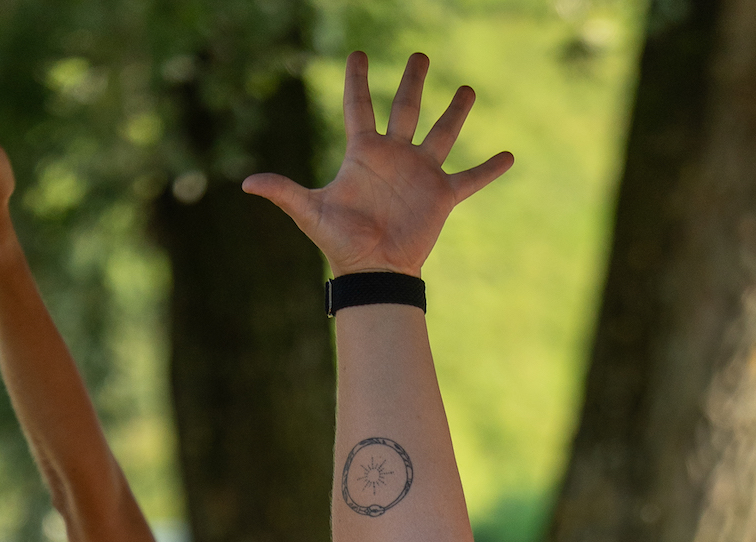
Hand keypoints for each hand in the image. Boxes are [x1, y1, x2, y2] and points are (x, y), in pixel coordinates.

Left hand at [242, 52, 510, 277]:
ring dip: (454, 112)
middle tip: (420, 56)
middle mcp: (394, 157)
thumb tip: (247, 183)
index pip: (359, 106)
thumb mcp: (310, 212)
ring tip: (466, 89)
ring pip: (441, 134)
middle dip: (412, 82)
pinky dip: (489, 169)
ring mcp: (419, 174)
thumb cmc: (340, 243)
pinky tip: (509, 155)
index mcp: (363, 153)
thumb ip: (284, 191)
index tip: (357, 54)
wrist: (373, 272)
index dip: (357, 80)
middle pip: (405, 109)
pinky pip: (470, 179)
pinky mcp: (440, 197)